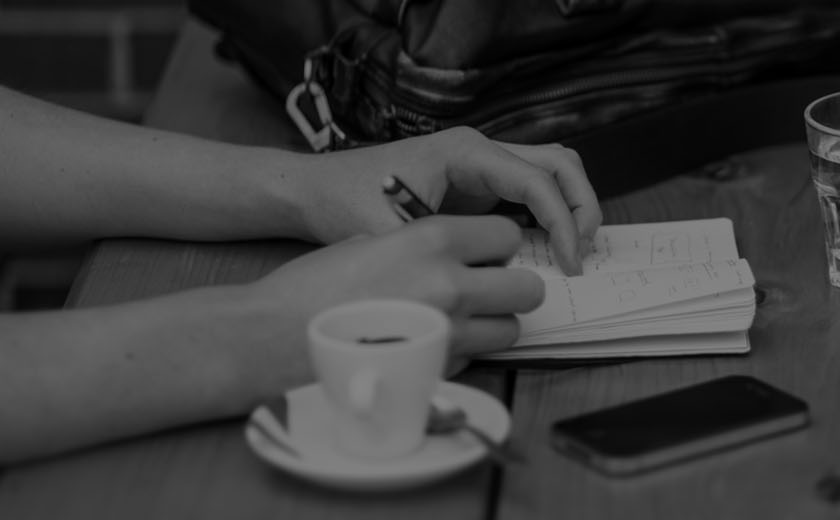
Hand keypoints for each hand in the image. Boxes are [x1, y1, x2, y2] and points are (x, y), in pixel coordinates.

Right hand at [240, 216, 543, 389]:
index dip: (500, 245)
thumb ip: (422, 245)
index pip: (508, 235)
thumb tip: (459, 254)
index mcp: (432, 238)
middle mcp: (450, 283)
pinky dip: (465, 351)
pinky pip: (477, 357)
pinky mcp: (437, 369)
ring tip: (462, 319)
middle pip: (527, 287)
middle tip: (488, 288)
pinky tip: (432, 342)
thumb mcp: (370, 239)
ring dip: (494, 324)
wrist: (272, 336)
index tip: (486, 252)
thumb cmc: (313, 286)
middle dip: (512, 287)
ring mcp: (448, 331)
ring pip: (511, 329)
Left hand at [291, 127, 601, 274]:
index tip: (568, 262)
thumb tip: (488, 285)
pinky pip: (532, 191)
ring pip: (553, 171)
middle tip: (583, 254)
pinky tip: (546, 251)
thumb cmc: (347, 202)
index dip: (563, 222)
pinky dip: (550, 216)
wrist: (316, 189)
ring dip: (571, 208)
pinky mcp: (480, 184)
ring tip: (572, 252)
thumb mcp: (392, 234)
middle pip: (560, 164)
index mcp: (466, 152)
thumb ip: (441, 256)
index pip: (538, 180)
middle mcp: (481, 150)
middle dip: (582, 208)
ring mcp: (483, 165)